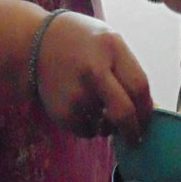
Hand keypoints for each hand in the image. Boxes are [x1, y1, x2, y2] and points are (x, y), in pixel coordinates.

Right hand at [36, 11, 153, 143]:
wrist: (34, 43)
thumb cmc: (80, 42)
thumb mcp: (108, 42)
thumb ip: (127, 69)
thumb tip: (146, 109)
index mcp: (111, 48)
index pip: (139, 87)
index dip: (146, 109)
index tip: (146, 119)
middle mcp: (94, 71)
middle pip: (124, 113)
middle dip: (133, 131)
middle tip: (135, 139)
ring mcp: (76, 93)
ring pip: (106, 126)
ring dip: (108, 125)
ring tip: (97, 107)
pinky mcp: (62, 112)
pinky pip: (87, 130)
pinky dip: (89, 126)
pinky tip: (79, 106)